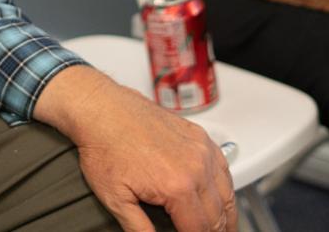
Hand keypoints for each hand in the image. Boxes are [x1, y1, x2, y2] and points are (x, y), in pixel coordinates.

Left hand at [36, 65, 235, 230]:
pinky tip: (221, 195)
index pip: (199, 229)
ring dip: (226, 214)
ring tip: (223, 227)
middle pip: (217, 214)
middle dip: (214, 231)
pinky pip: (223, 166)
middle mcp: (195, 166)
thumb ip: (139, 229)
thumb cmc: (104, 147)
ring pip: (227, 192)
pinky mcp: (198, 135)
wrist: (101, 110)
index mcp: (177, 187)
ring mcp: (200, 148)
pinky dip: (225, 186)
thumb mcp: (116, 199)